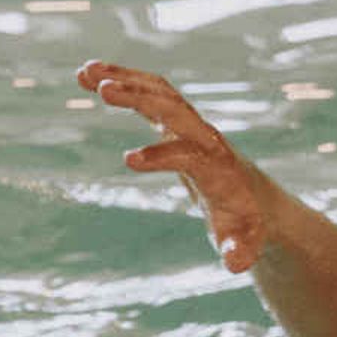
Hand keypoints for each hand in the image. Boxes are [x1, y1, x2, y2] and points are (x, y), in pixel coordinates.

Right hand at [79, 59, 275, 274]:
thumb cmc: (242, 221)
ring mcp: (189, 124)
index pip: (190, 155)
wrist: (252, 194)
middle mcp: (204, 138)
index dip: (163, 156)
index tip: (129, 161)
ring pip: (158, 91)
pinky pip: (149, 91)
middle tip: (103, 91)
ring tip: (84, 72)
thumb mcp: (243, 240)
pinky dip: (121, 78)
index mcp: (217, 168)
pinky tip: (87, 74)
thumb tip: (236, 264)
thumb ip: (240, 250)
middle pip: (174, 110)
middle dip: (140, 99)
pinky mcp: (174, 119)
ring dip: (124, 78)